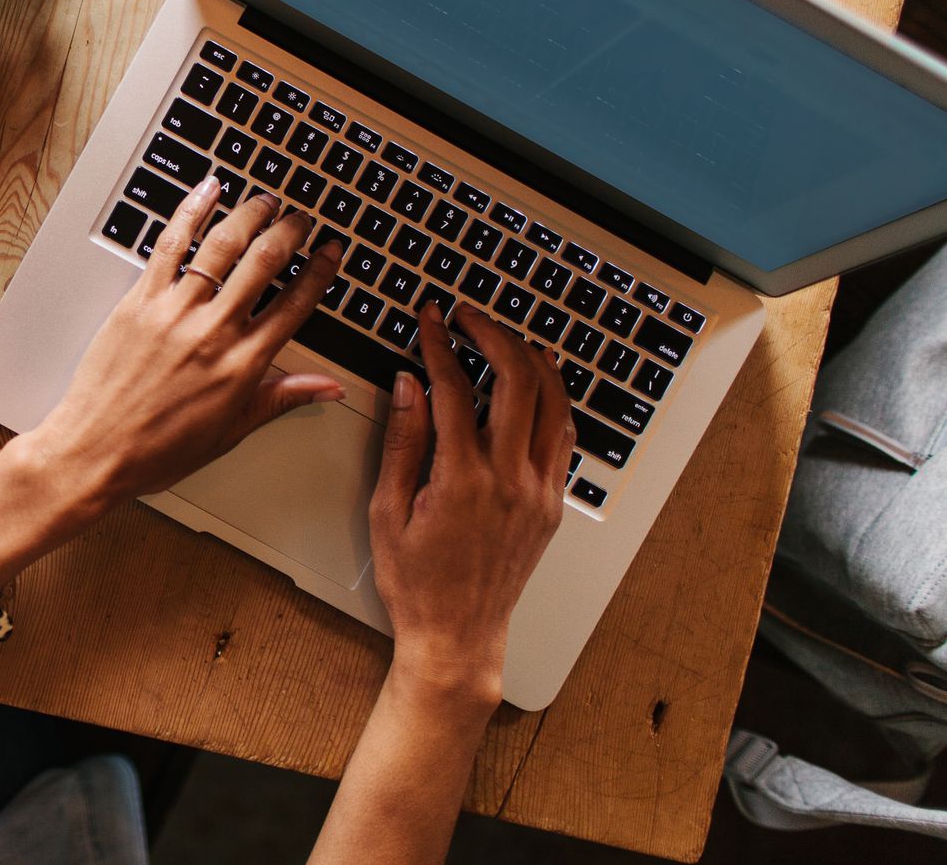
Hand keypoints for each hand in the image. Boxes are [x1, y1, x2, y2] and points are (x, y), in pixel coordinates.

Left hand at [27, 180, 346, 513]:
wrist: (95, 451)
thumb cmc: (157, 449)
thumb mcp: (231, 430)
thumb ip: (281, 398)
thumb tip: (329, 387)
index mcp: (242, 365)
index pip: (295, 305)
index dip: (319, 273)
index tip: (331, 252)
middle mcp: (213, 332)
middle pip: (264, 263)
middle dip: (290, 231)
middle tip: (300, 218)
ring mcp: (174, 312)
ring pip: (222, 245)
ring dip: (249, 214)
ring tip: (265, 200)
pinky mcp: (139, 301)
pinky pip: (170, 244)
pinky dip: (192, 211)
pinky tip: (208, 190)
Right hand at [368, 301, 572, 705]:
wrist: (458, 636)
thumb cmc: (416, 583)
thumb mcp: (387, 511)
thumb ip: (402, 442)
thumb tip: (408, 385)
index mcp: (462, 482)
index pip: (455, 390)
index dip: (440, 345)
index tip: (430, 320)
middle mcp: (510, 481)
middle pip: (515, 381)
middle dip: (492, 336)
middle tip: (468, 317)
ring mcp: (539, 491)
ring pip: (551, 402)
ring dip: (530, 359)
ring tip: (506, 336)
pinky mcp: (552, 504)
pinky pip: (563, 436)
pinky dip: (553, 398)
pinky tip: (539, 381)